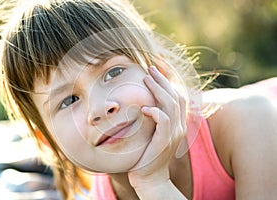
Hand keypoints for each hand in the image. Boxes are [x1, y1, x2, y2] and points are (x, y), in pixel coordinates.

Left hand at [128, 65, 186, 196]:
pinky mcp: (164, 142)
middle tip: (150, 69)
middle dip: (162, 80)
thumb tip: (145, 103)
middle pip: (175, 96)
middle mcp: (179, 126)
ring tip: (146, 79)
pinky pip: (164, 121)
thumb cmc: (147, 154)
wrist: (150, 178)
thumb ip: (154, 119)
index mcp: (177, 123)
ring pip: (170, 105)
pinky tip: (144, 108)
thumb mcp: (152, 133)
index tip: (156, 71)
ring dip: (158, 90)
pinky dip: (155, 112)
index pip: (178, 97)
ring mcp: (173, 134)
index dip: (169, 82)